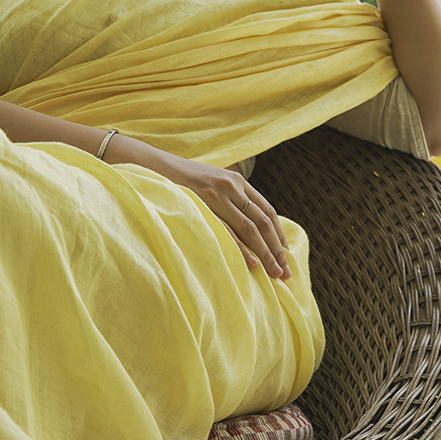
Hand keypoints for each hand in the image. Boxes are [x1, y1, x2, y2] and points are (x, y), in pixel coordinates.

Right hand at [125, 146, 291, 279]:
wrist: (154, 167)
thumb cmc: (181, 181)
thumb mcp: (211, 184)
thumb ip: (228, 198)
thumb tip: (243, 225)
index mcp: (237, 182)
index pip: (267, 210)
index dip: (278, 234)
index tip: (285, 254)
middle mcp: (232, 187)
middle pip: (263, 222)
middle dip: (277, 250)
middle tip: (286, 273)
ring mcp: (217, 196)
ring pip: (250, 229)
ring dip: (265, 253)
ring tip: (275, 273)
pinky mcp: (202, 205)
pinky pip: (227, 230)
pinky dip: (241, 248)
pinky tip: (252, 262)